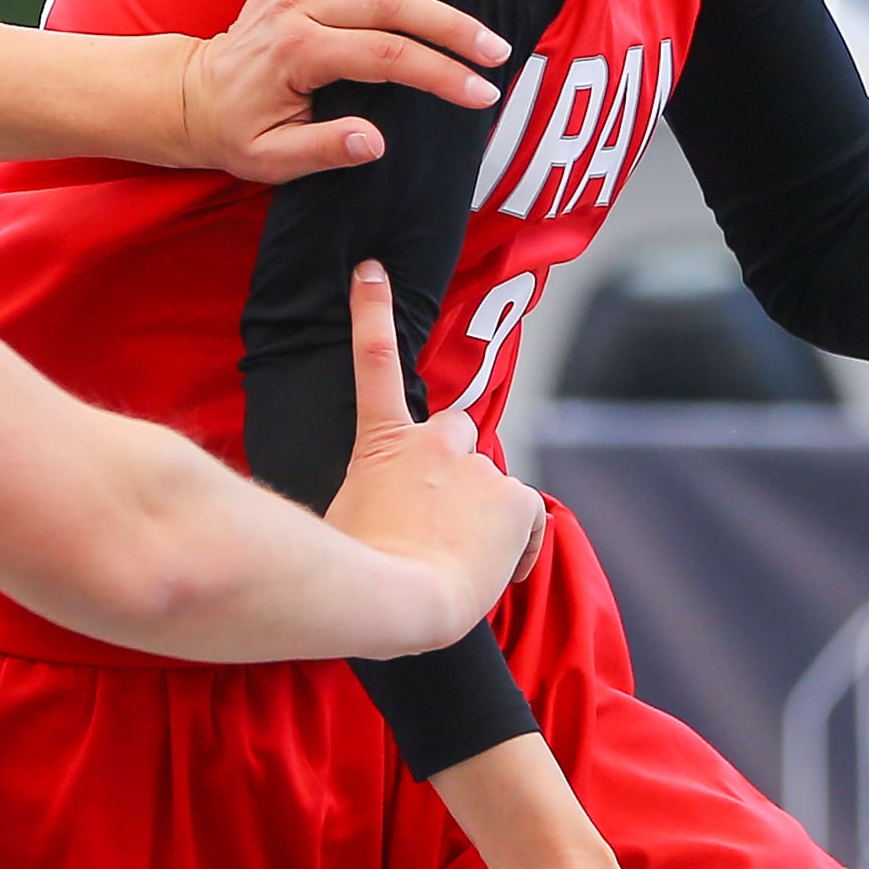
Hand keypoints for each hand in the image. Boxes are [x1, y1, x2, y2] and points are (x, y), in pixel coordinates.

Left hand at [181, 0, 509, 182]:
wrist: (192, 98)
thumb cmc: (240, 131)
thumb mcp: (274, 160)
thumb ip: (327, 150)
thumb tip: (376, 140)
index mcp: (297, 53)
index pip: (386, 58)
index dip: (440, 74)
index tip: (482, 93)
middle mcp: (296, 4)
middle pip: (389, 3)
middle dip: (451, 26)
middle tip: (497, 49)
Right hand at [321, 264, 545, 644]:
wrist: (402, 598)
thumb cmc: (361, 570)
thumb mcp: (342, 519)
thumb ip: (364, 496)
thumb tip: (360, 511)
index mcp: (383, 443)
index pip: (373, 362)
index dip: (371, 312)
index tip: (371, 270)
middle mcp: (434, 443)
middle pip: (455, 432)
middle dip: (452, 463)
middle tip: (439, 513)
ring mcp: (477, 468)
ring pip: (489, 483)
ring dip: (481, 512)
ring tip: (461, 558)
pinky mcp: (514, 497)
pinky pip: (526, 517)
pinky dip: (519, 542)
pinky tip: (502, 570)